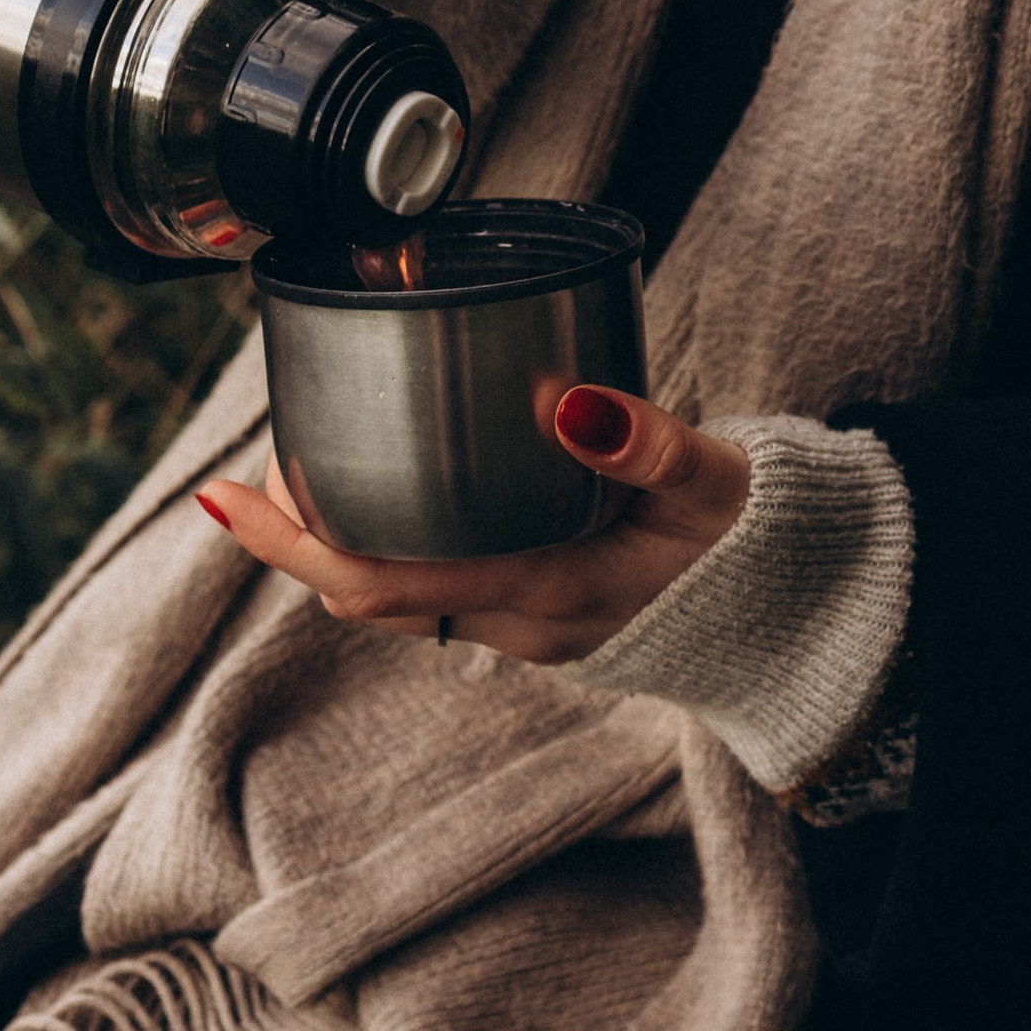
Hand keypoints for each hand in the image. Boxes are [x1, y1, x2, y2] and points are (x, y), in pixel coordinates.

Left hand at [197, 384, 749, 663]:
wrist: (803, 613)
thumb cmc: (758, 544)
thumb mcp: (716, 485)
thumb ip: (648, 445)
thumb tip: (568, 401)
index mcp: (547, 594)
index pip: (382, 585)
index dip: (294, 545)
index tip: (227, 498)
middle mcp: (519, 625)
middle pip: (366, 596)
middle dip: (297, 539)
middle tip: (248, 473)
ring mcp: (523, 629)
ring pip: (396, 596)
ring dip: (337, 544)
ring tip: (299, 466)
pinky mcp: (534, 614)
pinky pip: (434, 587)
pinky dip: (389, 544)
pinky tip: (381, 489)